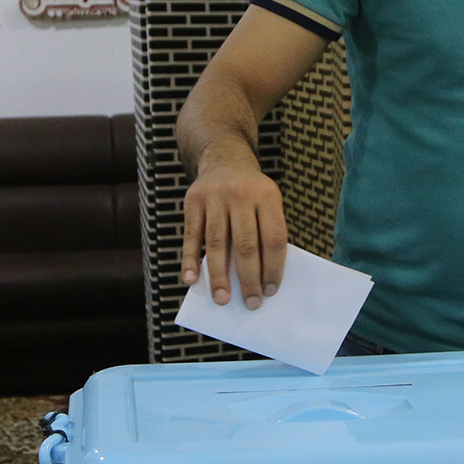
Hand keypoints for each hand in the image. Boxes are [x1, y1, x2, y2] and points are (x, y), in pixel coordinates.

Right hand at [180, 145, 287, 309]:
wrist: (224, 159)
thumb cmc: (251, 193)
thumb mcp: (267, 203)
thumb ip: (265, 234)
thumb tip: (259, 280)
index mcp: (268, 196)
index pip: (273, 238)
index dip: (273, 268)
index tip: (270, 292)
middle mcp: (241, 195)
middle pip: (246, 245)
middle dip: (248, 279)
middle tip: (250, 304)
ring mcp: (214, 197)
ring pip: (217, 244)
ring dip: (219, 276)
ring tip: (222, 299)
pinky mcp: (192, 201)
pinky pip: (191, 236)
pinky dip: (190, 260)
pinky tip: (191, 279)